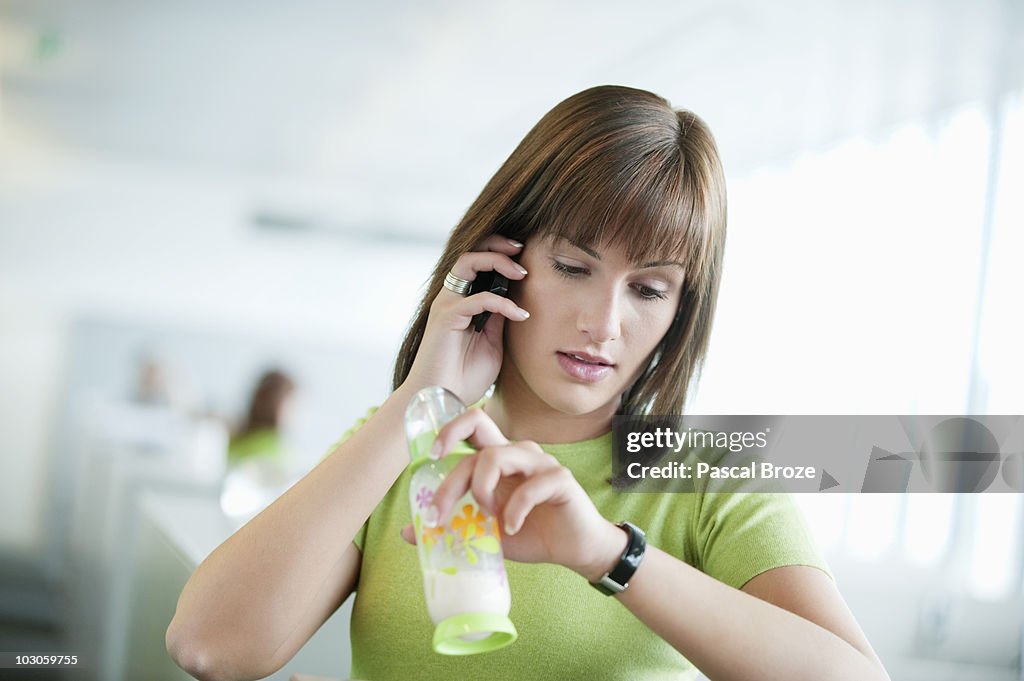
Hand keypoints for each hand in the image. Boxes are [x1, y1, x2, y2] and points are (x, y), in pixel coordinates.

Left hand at [400, 408, 627, 580]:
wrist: (575, 550)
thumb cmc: (531, 533)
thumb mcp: (484, 533)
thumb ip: (454, 525)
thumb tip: (409, 532)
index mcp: (500, 459)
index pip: (473, 426)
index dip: (449, 430)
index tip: (431, 456)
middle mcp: (519, 453)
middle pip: (480, 438)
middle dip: (452, 478)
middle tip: (439, 511)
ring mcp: (541, 463)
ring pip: (498, 457)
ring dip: (482, 490)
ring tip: (488, 518)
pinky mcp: (560, 479)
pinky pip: (531, 486)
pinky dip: (514, 510)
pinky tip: (512, 528)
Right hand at [404, 235, 529, 404]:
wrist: (444, 402)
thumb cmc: (465, 377)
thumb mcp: (493, 343)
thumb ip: (499, 319)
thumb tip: (515, 299)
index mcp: (462, 301)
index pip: (477, 263)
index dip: (500, 253)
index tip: (525, 256)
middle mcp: (451, 297)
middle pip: (470, 252)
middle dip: (497, 244)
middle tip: (522, 249)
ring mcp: (446, 305)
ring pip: (468, 263)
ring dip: (497, 261)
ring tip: (522, 272)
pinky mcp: (446, 317)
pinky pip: (478, 298)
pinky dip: (502, 302)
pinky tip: (519, 315)